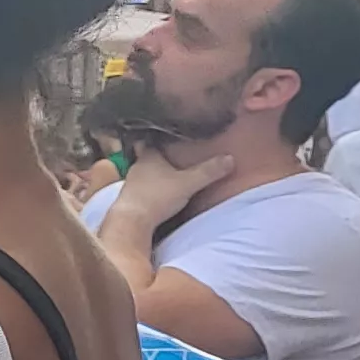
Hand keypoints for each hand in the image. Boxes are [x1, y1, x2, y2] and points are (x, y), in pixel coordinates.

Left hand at [106, 147, 235, 230]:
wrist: (131, 222)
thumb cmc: (157, 197)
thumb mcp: (188, 183)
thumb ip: (209, 171)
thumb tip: (230, 158)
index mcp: (148, 157)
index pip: (153, 141)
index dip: (162, 139)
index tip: (172, 137)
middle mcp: (137, 168)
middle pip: (149, 158)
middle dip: (162, 158)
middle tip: (177, 157)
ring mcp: (130, 184)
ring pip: (145, 174)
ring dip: (156, 175)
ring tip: (171, 176)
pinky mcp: (129, 200)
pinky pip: (142, 189)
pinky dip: (151, 189)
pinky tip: (160, 194)